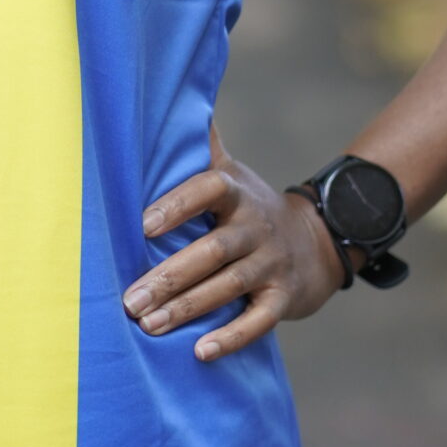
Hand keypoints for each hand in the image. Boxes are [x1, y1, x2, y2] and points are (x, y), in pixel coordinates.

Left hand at [122, 118, 351, 360]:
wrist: (317, 241)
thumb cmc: (248, 207)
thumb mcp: (229, 171)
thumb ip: (199, 144)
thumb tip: (170, 94)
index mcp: (234, 194)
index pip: (207, 190)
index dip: (176, 205)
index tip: (142, 225)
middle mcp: (254, 227)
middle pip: (211, 251)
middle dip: (169, 276)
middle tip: (129, 299)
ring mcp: (271, 264)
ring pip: (228, 287)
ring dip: (187, 309)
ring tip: (148, 325)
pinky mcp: (284, 298)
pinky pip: (259, 321)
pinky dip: (232, 337)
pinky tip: (200, 352)